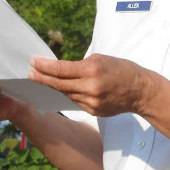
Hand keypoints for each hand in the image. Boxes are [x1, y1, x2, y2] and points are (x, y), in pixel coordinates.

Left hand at [29, 54, 158, 116]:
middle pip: (59, 84)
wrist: (140, 90)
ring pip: (66, 93)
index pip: (61, 69)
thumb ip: (81, 65)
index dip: (44, 66)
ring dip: (55, 86)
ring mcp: (91, 102)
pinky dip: (69, 93)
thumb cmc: (122, 69)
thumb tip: (61, 69)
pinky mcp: (93, 110)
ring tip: (44, 79)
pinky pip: (75, 100)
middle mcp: (90, 87)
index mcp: (92, 70)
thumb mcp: (101, 59)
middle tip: (30, 73)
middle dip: (42, 78)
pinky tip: (64, 88)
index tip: (33, 62)